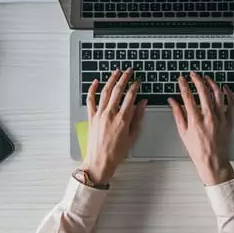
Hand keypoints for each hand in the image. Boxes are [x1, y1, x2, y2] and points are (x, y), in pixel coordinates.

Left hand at [82, 68, 146, 183]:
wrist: (99, 161)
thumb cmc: (117, 152)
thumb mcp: (133, 136)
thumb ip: (138, 117)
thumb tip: (143, 103)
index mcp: (123, 119)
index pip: (130, 96)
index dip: (135, 86)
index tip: (137, 81)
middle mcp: (110, 114)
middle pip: (118, 90)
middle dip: (125, 78)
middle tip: (129, 71)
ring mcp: (99, 114)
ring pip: (105, 91)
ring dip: (111, 79)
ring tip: (116, 71)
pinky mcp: (91, 117)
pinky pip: (90, 100)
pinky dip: (92, 89)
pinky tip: (95, 81)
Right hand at [168, 72, 233, 184]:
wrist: (213, 161)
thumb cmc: (197, 150)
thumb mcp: (183, 133)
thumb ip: (178, 114)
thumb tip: (172, 101)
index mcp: (195, 120)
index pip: (188, 97)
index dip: (183, 85)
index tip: (181, 79)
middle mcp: (208, 117)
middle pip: (203, 92)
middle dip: (197, 80)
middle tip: (193, 74)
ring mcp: (220, 118)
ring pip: (217, 95)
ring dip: (211, 83)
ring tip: (207, 78)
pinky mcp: (229, 121)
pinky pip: (231, 104)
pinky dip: (229, 94)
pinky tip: (224, 87)